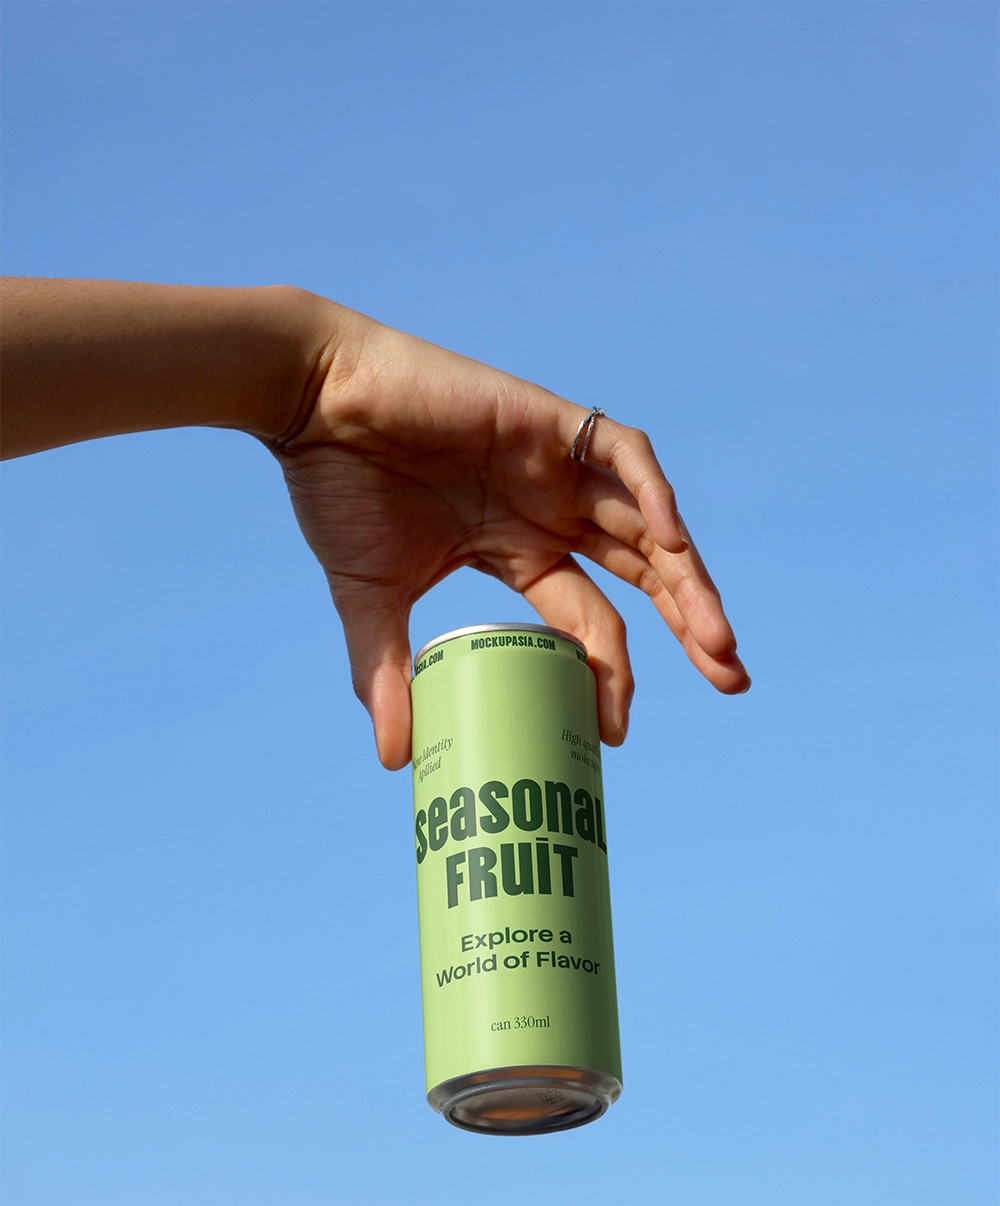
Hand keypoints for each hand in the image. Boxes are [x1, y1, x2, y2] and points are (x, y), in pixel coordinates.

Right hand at [275, 303, 749, 769]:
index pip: (588, 621)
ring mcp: (555, 467)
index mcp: (518, 552)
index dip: (611, 673)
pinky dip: (654, 493)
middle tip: (731, 680)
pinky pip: (624, 453)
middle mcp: (550, 512)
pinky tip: (672, 543)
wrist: (313, 405)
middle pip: (644, 574)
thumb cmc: (337, 492)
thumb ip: (387, 676)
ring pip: (649, 525)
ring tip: (719, 640)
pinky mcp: (549, 421)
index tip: (617, 733)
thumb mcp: (371, 601)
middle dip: (691, 626)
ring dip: (689, 578)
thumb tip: (393, 763)